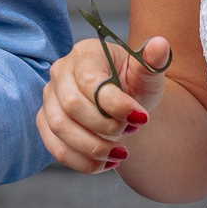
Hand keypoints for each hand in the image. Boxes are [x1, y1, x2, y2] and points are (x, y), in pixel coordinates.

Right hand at [37, 32, 171, 175]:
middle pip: (71, 105)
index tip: (142, 118)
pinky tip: (107, 163)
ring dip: (94, 147)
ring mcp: (49, 98)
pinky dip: (83, 162)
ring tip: (122, 152)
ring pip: (60, 129)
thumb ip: (153, 61)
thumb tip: (160, 44)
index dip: (115, 104)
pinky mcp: (46, 122)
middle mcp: (60, 72)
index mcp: (85, 53)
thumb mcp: (148, 74)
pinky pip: (56, 148)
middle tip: (131, 131)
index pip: (90, 81)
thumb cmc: (135, 85)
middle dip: (105, 126)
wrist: (126, 104)